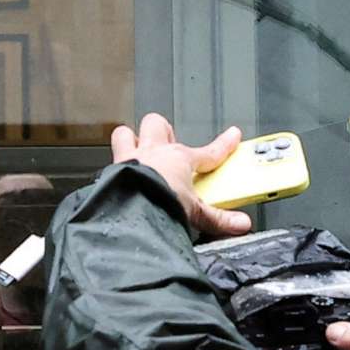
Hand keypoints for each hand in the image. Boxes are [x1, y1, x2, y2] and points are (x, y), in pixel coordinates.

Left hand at [110, 113, 252, 240]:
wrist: (131, 210)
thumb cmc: (161, 202)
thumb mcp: (195, 213)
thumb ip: (218, 218)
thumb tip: (240, 224)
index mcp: (178, 159)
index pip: (208, 151)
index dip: (223, 144)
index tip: (232, 136)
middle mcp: (153, 152)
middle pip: (157, 125)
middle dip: (162, 131)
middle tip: (170, 145)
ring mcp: (130, 158)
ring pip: (126, 133)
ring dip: (130, 139)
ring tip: (137, 151)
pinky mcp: (112, 171)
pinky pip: (109, 160)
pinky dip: (114, 167)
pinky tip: (118, 175)